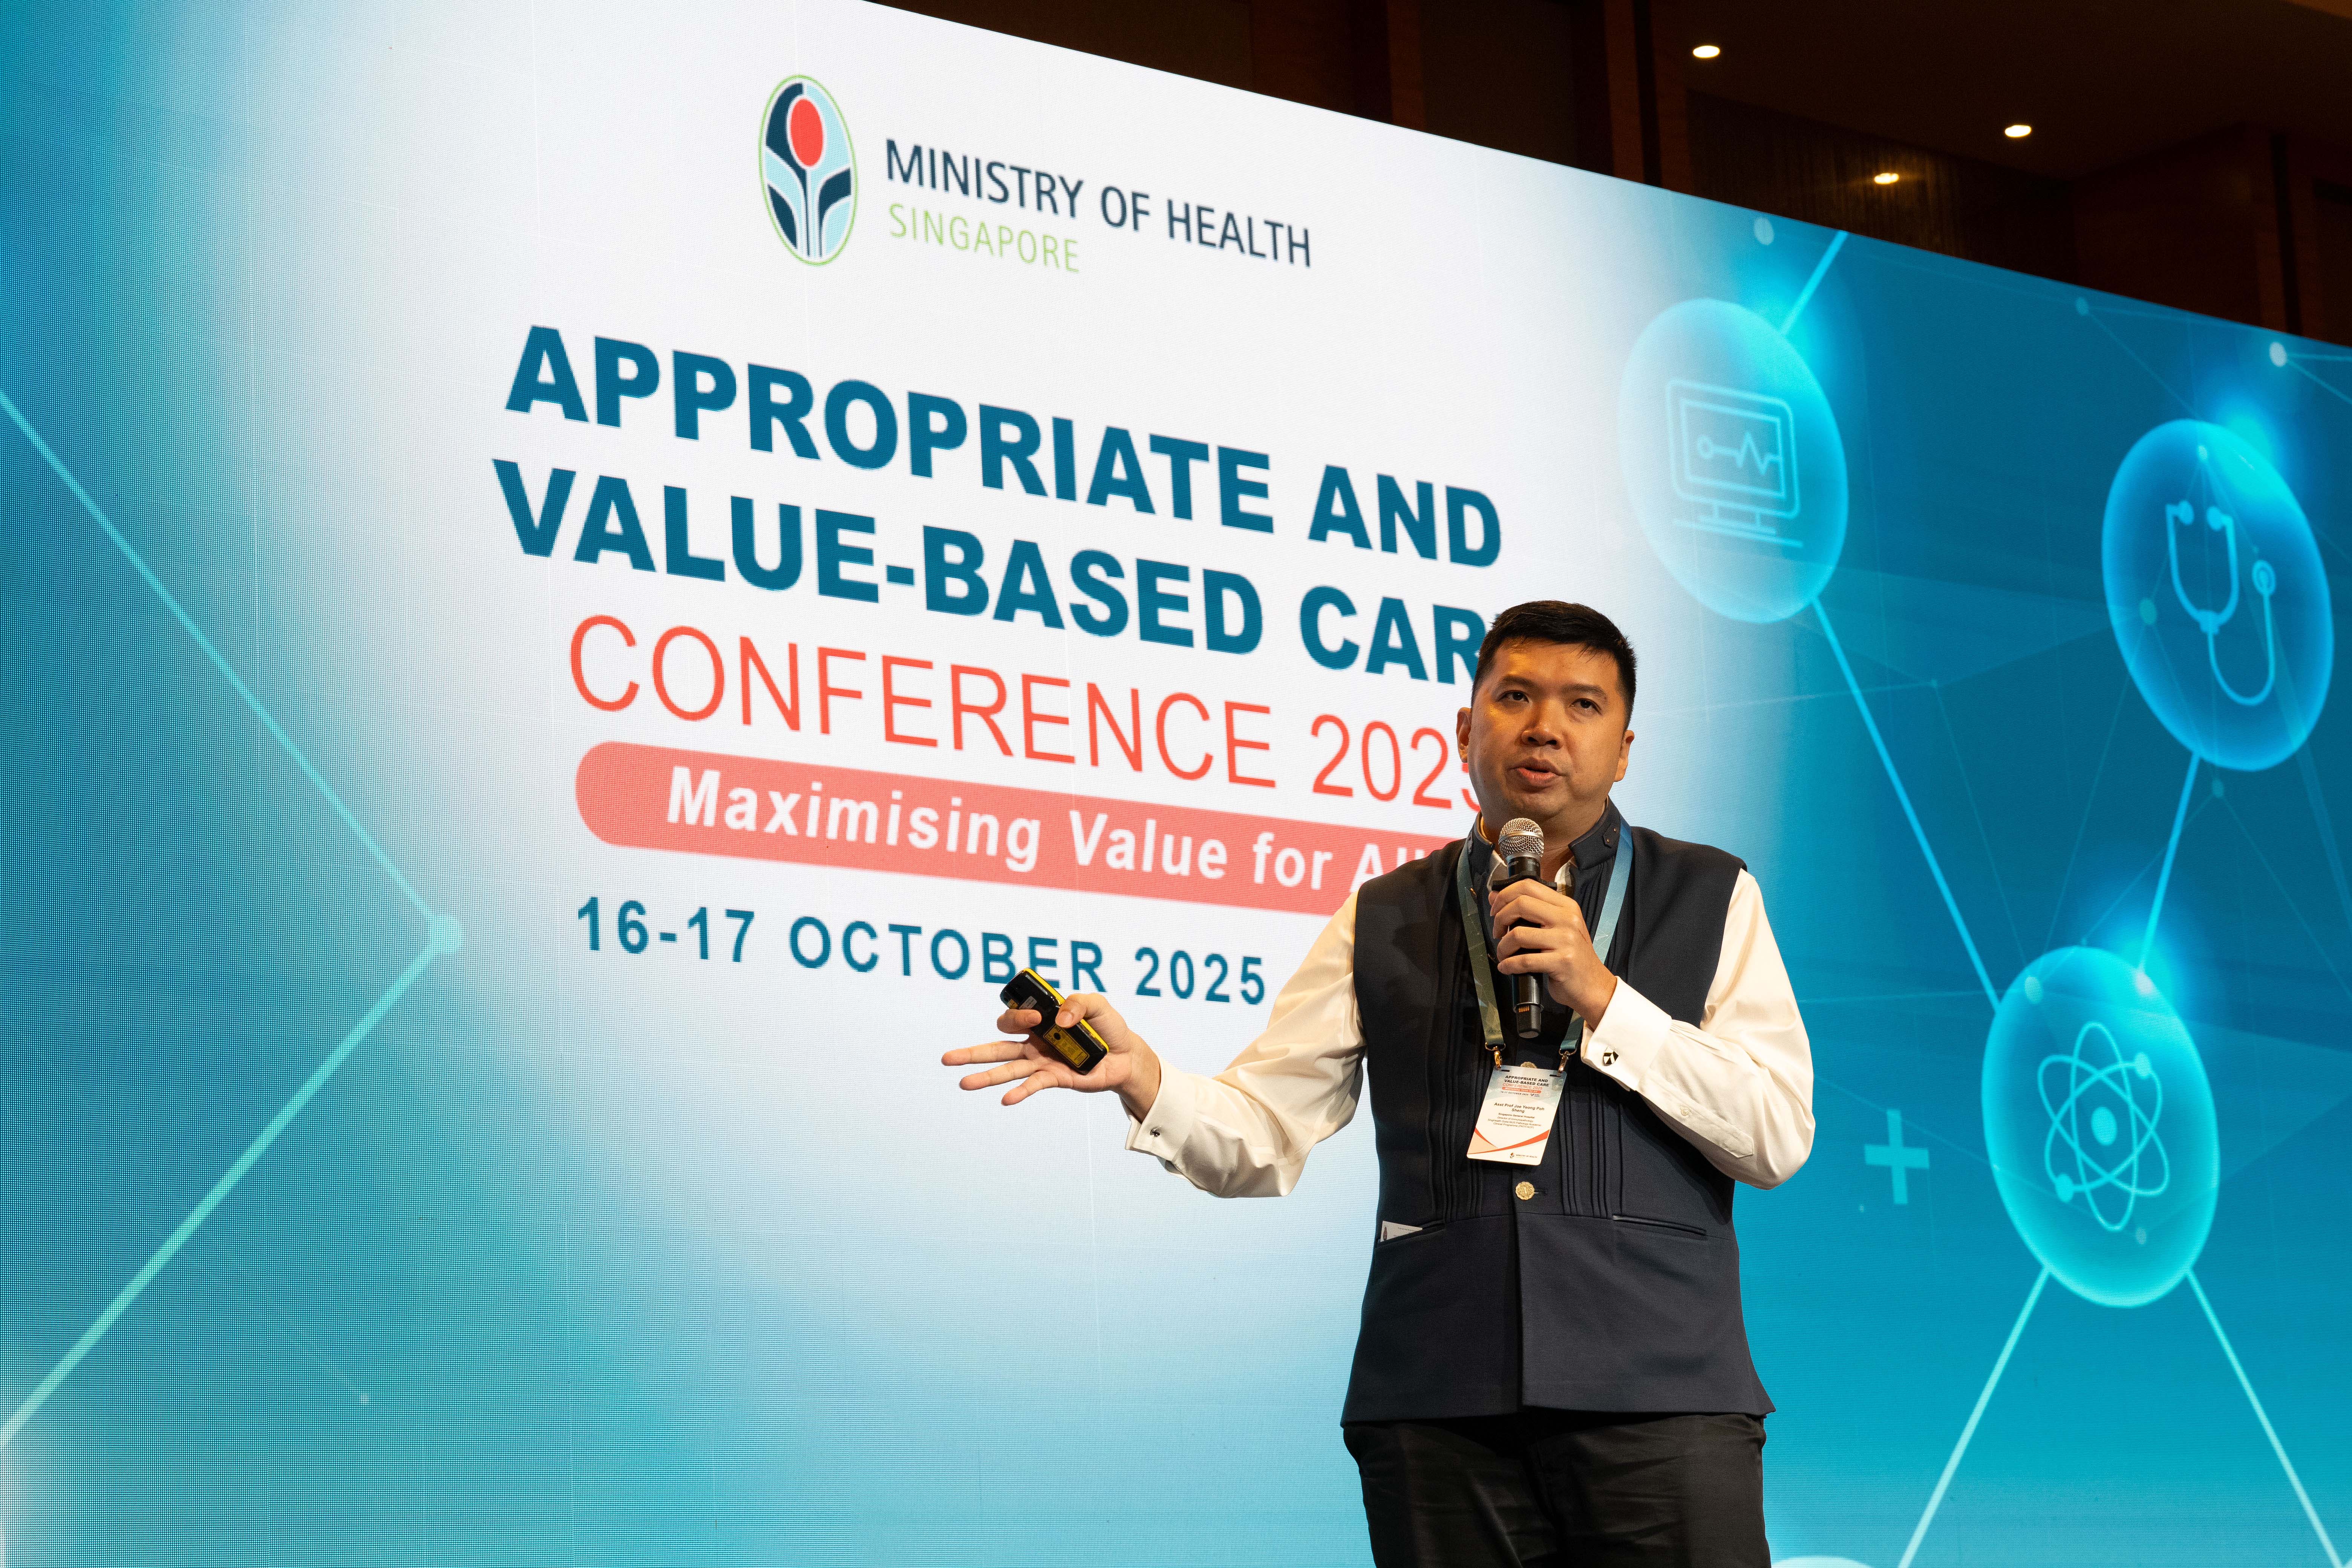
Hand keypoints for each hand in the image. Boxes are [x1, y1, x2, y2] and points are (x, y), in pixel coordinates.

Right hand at [943, 992, 1163, 1121]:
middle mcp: (1035, 1042)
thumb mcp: (1098, 1005)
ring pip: (1007, 1069)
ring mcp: (1042, 1061)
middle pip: (997, 1045)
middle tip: (947, 1058)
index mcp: (1040, 1020)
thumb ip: (1078, 1003)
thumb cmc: (1108, 1027)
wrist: (1126, 1055)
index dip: (1019, 1014)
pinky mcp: (1055, 1078)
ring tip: (963, 1084)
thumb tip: (1058, 1019)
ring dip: (986, 1077)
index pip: (1015, 1017)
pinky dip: (1020, 1092)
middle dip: (972, 1052)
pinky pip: (1032, 1085)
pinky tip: (1005, 1099)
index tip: (1036, 1016)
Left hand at [1489, 879, 1616, 1021]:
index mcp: (1566, 906)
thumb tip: (1494, 896)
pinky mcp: (1562, 962)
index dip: (1505, 895)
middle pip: (1521, 904)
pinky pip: (1524, 960)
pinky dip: (1509, 965)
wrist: (1593, 985)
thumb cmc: (1571, 956)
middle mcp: (1567, 918)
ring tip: (1504, 954)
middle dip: (1500, 918)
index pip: (1528, 886)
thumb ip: (1529, 911)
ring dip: (1502, 947)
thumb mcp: (1556, 927)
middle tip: (1497, 932)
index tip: (1495, 909)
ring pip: (1518, 934)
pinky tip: (1506, 968)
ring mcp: (1566, 940)